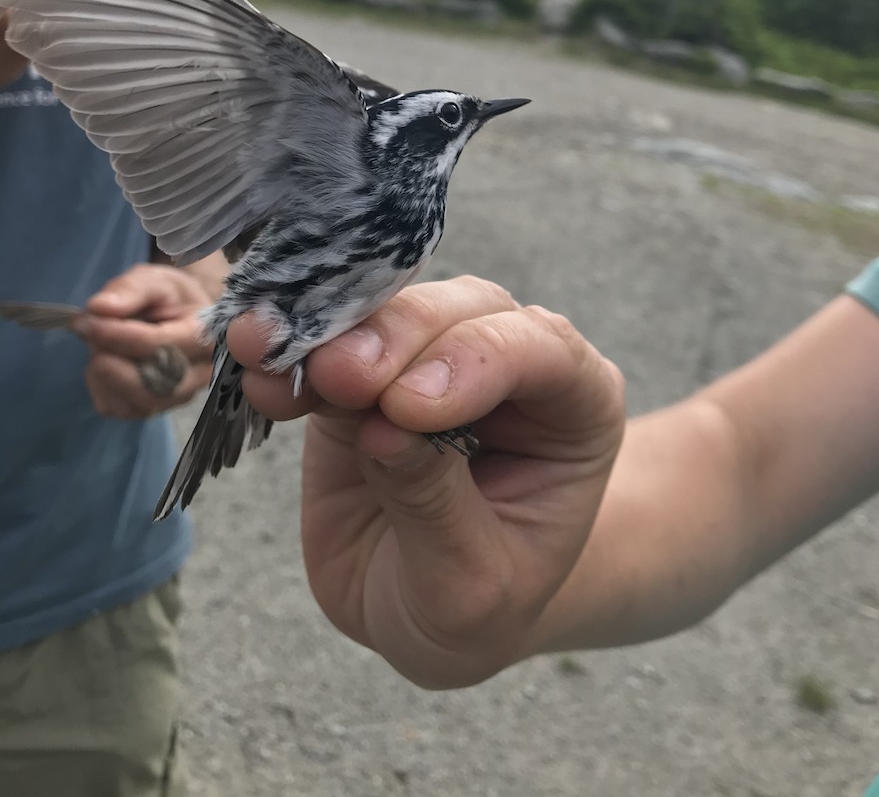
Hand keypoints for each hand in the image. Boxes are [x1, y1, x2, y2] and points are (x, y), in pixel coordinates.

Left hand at [75, 262, 217, 418]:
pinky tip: (105, 361)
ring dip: (104, 375)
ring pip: (133, 402)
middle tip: (90, 332)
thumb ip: (130, 289)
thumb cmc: (169, 297)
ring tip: (98, 345)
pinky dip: (99, 386)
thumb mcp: (153, 280)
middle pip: (152, 387)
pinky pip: (117, 408)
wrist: (179, 317)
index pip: (160, 347)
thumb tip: (99, 308)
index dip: (119, 336)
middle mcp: (199, 374)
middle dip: (110, 362)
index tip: (89, 322)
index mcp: (206, 337)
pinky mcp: (153, 409)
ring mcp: (178, 396)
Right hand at [228, 276, 625, 687]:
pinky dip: (289, 355)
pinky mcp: (361, 373)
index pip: (543, 351)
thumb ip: (434, 503)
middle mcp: (509, 361)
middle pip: (460, 313)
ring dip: (324, 332)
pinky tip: (255, 370)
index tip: (408, 407)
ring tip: (266, 353)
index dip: (476, 362)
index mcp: (575, 403)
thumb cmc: (475, 603)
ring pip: (386, 313)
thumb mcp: (470, 583)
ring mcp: (430, 357)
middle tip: (338, 377)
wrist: (424, 613)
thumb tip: (380, 429)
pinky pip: (325, 346)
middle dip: (397, 338)